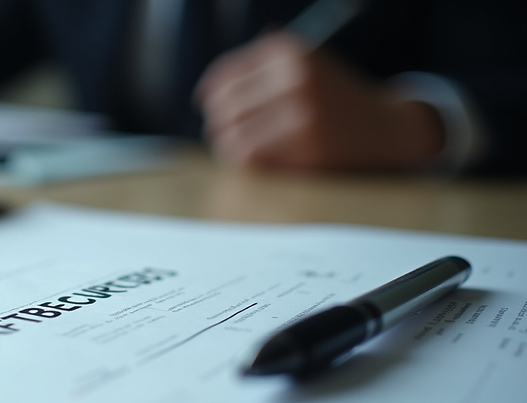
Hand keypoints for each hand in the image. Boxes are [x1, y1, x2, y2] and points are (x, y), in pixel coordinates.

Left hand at [197, 32, 444, 171]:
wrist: (386, 127)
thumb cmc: (332, 100)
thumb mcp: (302, 68)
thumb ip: (256, 72)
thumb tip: (205, 93)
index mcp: (288, 50)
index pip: (223, 77)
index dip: (210, 98)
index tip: (210, 111)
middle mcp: (296, 75)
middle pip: (223, 109)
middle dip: (220, 126)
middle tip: (226, 137)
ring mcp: (304, 110)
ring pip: (233, 137)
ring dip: (229, 149)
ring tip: (241, 153)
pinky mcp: (310, 145)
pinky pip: (253, 159)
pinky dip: (250, 164)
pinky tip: (262, 162)